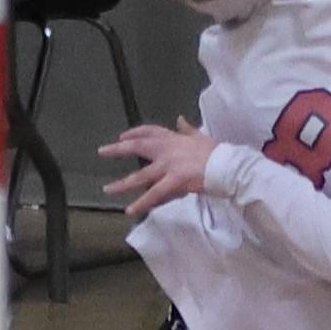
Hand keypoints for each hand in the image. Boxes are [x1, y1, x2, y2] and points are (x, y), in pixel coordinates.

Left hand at [100, 118, 216, 215]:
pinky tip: (130, 210)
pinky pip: (154, 194)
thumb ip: (187, 129)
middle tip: (102, 152)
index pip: (150, 132)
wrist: (228, 166)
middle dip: (118, 149)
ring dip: (123, 183)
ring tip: (108, 189)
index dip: (135, 133)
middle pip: (138, 147)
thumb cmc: (217, 152)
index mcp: (175, 138)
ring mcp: (169, 166)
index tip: (122, 136)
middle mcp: (168, 150)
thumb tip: (179, 119)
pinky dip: (142, 203)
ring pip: (141, 175)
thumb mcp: (201, 137)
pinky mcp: (174, 181)